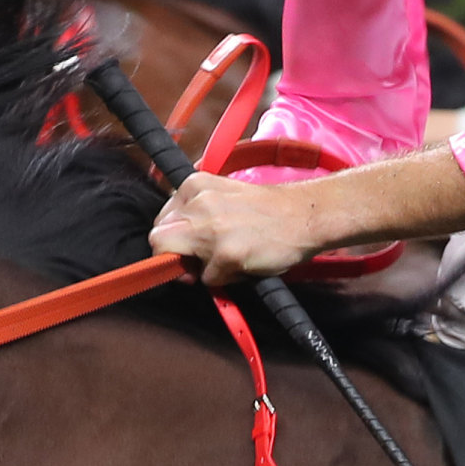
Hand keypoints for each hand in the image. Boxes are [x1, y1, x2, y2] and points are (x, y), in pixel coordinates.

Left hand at [148, 173, 326, 283]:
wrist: (306, 215)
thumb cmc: (269, 211)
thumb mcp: (223, 197)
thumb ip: (197, 213)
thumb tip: (176, 244)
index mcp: (195, 186)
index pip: (161, 220)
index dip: (172, 240)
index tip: (188, 249)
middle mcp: (198, 203)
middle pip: (158, 240)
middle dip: (172, 257)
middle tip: (197, 263)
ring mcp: (211, 229)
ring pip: (175, 261)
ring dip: (197, 268)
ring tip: (226, 261)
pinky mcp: (225, 254)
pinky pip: (208, 279)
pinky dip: (223, 279)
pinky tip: (244, 264)